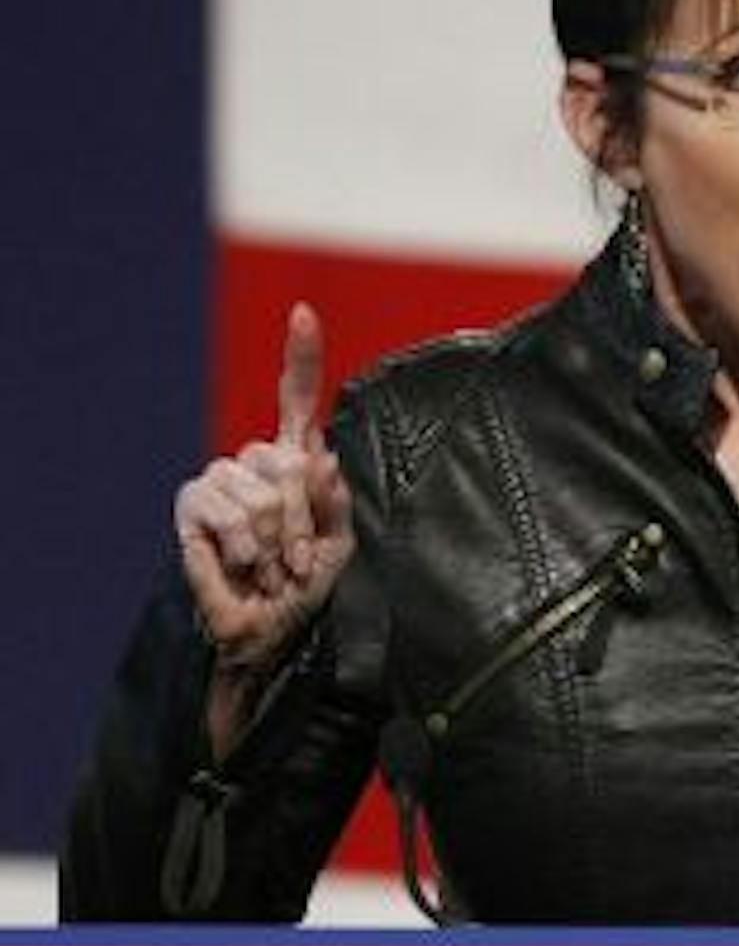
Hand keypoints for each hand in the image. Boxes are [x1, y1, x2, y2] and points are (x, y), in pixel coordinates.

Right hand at [175, 303, 354, 692]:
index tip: (304, 314)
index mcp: (296, 463)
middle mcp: (255, 462)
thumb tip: (320, 458)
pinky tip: (243, 566)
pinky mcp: (192, 505)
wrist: (268, 631)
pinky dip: (243, 548)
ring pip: (259, 493)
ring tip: (272, 568)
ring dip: (275, 542)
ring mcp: (220, 479)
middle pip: (288, 464)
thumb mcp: (340, 550)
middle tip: (298, 561)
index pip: (296, 400)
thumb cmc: (305, 590)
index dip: (300, 357)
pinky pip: (224, 511)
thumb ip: (335, 503)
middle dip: (303, 522)